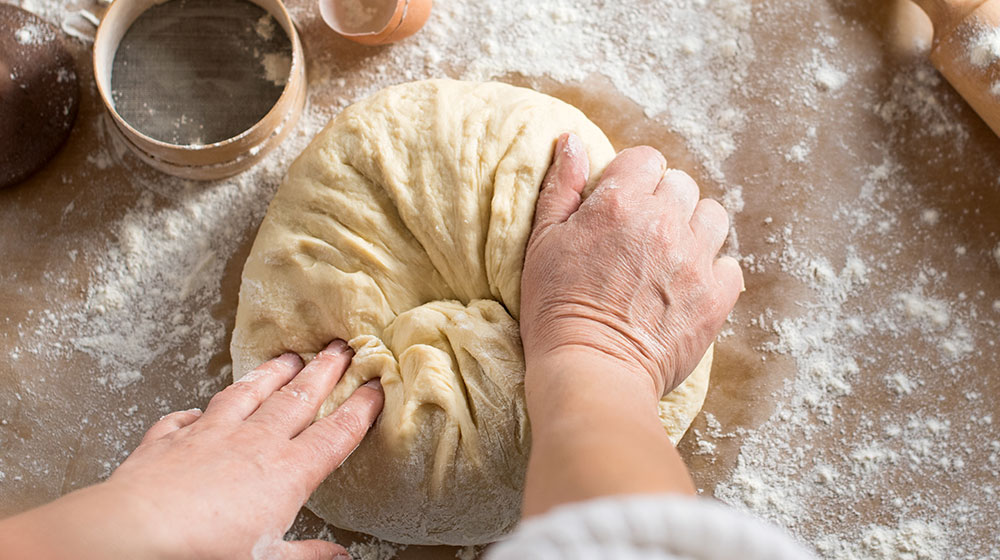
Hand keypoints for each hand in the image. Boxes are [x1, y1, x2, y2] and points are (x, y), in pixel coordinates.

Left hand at [0, 340, 382, 559]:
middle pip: (298, 399)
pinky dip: (192, 414)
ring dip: (271, 374)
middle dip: (324, 371)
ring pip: (249, 394)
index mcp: (286, 474)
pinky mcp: (168, 440)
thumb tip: (339, 559)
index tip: (375, 387)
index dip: (359, 409)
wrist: (136, 535)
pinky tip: (197, 409)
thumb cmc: (204, 553)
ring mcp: (210, 435)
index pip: (334, 434)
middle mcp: (253, 444)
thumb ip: (307, 556)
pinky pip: (184, 419)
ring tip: (288, 356)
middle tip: (341, 347)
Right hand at [520, 133, 742, 399]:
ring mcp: (695, 259)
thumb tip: (572, 141)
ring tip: (670, 256)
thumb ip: (562, 186)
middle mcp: (664, 222)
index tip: (621, 205)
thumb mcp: (542, 241)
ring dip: (694, 228)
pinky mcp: (717, 297)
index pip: (646, 159)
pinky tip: (686, 287)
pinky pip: (729, 265)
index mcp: (620, 203)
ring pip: (713, 216)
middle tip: (640, 236)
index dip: (632, 179)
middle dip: (663, 202)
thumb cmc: (555, 309)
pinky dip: (712, 272)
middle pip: (681, 185)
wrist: (590, 372)